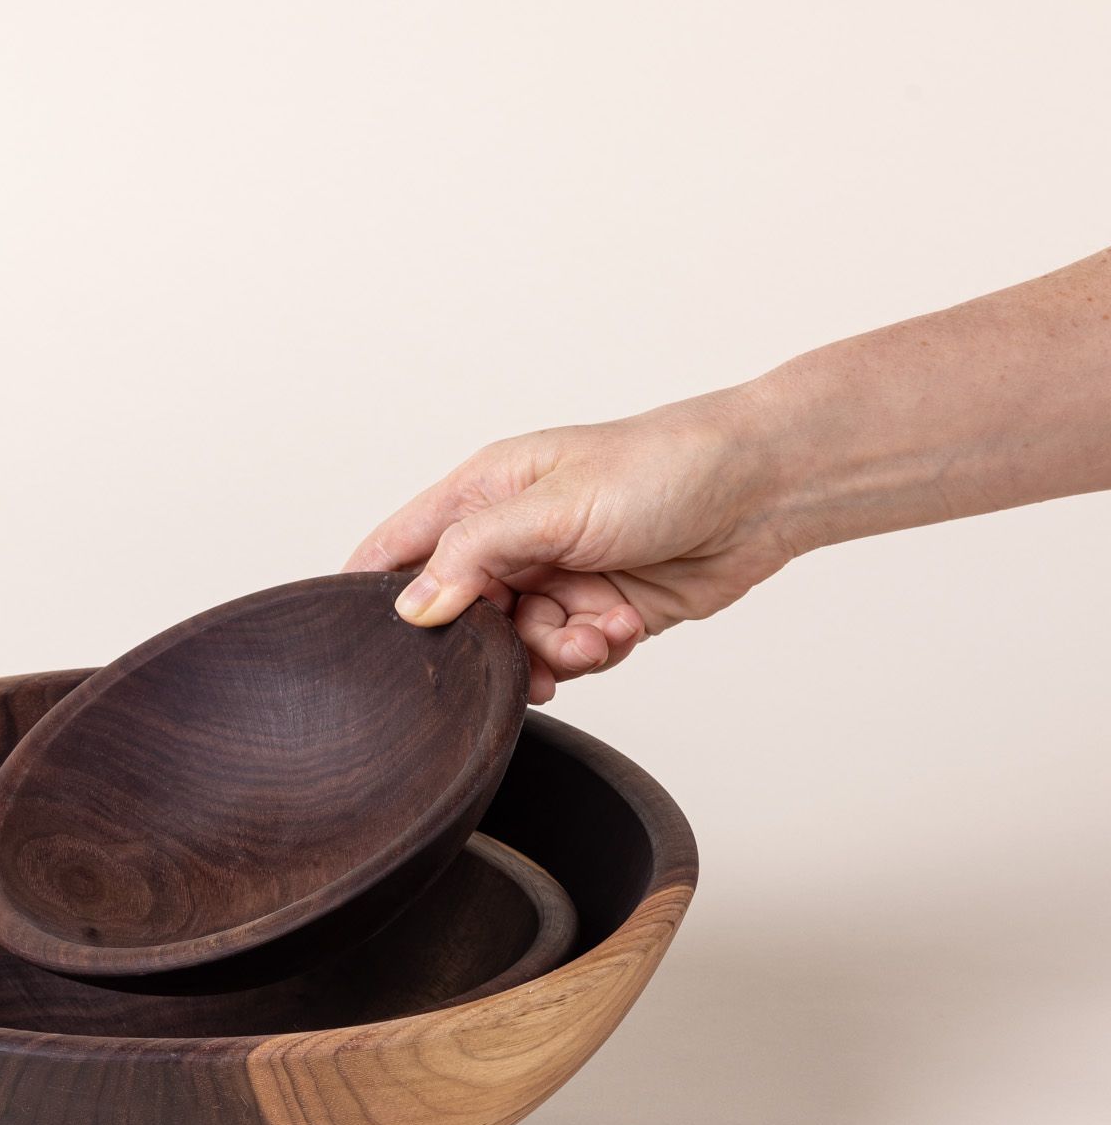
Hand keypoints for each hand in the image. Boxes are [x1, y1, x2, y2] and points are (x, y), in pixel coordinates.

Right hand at [343, 389, 795, 701]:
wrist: (765, 491)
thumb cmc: (666, 467)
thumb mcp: (554, 506)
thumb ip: (474, 554)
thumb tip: (411, 608)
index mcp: (485, 493)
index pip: (398, 548)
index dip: (371, 595)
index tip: (359, 645)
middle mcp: (511, 539)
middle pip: (459, 617)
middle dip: (489, 643)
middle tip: (522, 646)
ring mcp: (555, 579)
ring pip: (515, 648)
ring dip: (553, 653)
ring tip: (595, 633)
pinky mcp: (596, 614)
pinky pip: (567, 658)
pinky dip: (592, 653)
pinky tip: (623, 627)